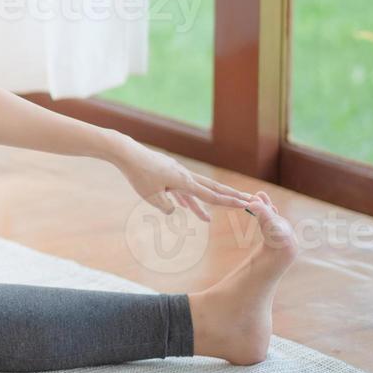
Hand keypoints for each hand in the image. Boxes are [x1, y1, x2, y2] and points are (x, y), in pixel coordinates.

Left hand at [110, 138, 260, 221]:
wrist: (126, 152)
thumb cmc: (138, 174)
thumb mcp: (151, 196)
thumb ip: (166, 207)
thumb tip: (174, 211)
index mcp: (184, 182)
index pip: (211, 195)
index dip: (229, 202)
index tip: (246, 204)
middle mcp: (184, 175)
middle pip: (211, 188)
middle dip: (227, 197)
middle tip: (245, 201)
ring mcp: (175, 172)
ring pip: (193, 190)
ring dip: (200, 204)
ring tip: (205, 220)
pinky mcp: (165, 172)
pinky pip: (178, 188)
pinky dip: (182, 197)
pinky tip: (183, 206)